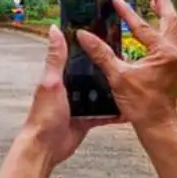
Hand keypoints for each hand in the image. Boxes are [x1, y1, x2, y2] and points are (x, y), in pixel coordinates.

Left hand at [20, 23, 122, 165]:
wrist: (46, 148)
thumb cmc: (44, 116)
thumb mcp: (51, 82)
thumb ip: (56, 58)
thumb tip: (54, 30)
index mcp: (60, 76)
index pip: (75, 56)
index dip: (88, 46)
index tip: (105, 35)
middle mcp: (70, 88)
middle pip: (91, 74)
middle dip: (106, 68)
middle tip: (127, 58)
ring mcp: (79, 104)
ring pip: (100, 93)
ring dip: (112, 89)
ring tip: (132, 80)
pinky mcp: (87, 119)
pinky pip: (104, 113)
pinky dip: (115, 111)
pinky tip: (129, 106)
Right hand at [76, 0, 176, 131]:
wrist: (156, 125)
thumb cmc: (141, 104)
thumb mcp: (117, 76)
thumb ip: (101, 53)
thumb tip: (84, 35)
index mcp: (163, 52)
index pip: (143, 27)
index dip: (127, 13)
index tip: (116, 0)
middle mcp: (173, 53)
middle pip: (171, 20)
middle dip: (162, 2)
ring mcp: (175, 60)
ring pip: (173, 30)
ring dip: (164, 15)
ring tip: (156, 2)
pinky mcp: (171, 67)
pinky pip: (170, 41)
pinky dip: (162, 30)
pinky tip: (153, 30)